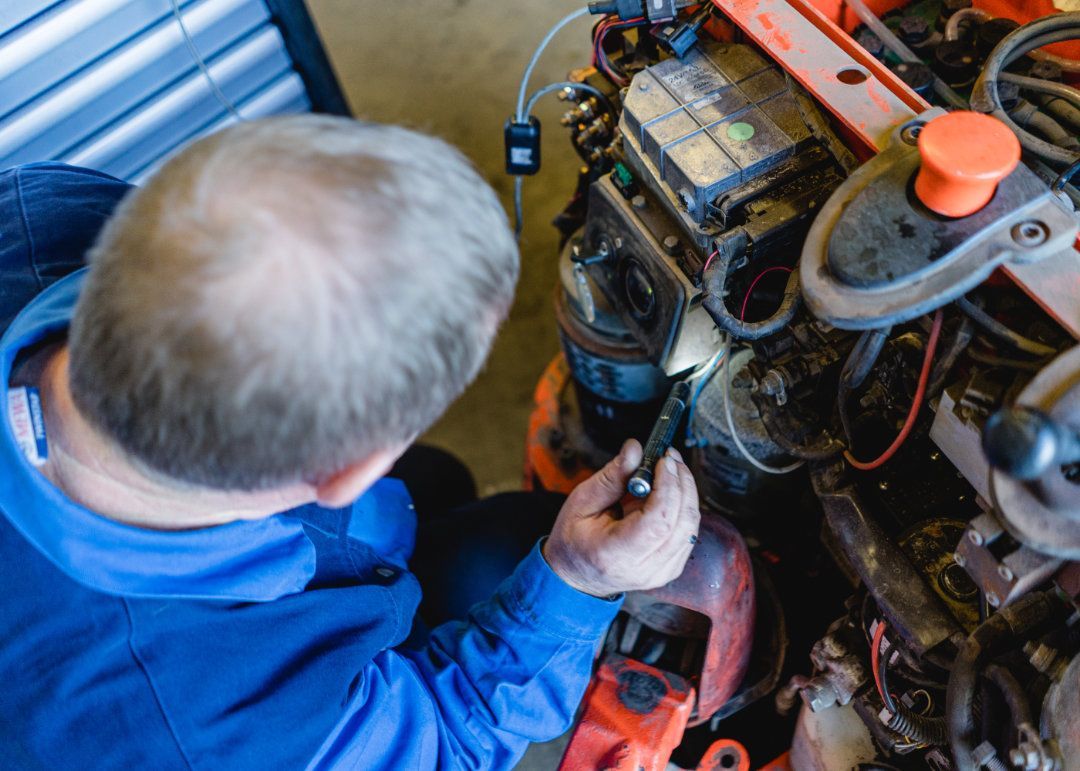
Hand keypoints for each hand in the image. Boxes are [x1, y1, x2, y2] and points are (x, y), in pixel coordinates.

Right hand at [543, 439, 700, 597]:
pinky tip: (671, 492)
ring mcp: (661, 573)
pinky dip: (683, 508)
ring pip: (691, 528)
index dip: (667, 486)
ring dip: (686, 493)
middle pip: (682, 524)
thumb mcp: (582, 502)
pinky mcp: (671, 568)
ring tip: (670, 471)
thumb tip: (635, 449)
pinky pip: (689, 534)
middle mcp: (644, 570)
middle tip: (670, 459)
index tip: (663, 461)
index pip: (658, 521)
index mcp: (615, 555)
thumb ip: (611, 477)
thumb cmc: (574, 540)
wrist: (577, 575)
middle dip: (682, 483)